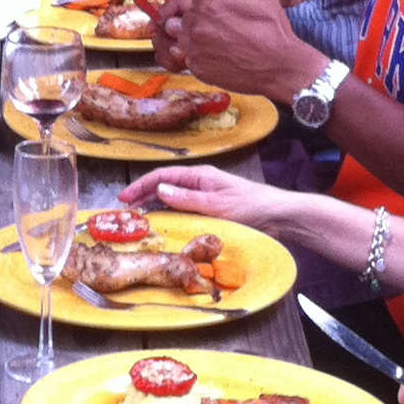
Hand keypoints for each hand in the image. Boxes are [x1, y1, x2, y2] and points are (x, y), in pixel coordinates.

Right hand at [119, 161, 282, 229]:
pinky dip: (171, 217)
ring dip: (155, 208)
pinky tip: (165, 227)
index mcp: (200, 176)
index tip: (124, 198)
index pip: (162, 176)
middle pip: (164, 187)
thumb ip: (188, 199)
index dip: (141, 186)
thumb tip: (159, 191)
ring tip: (139, 220)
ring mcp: (206, 197)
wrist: (280, 216)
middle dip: (143, 197)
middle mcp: (200, 184)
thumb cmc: (252, 206)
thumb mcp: (217, 204)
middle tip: (125, 212)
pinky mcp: (212, 211)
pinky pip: (185, 211)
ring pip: (173, 200)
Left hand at [152, 0, 317, 103]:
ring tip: (211, 41)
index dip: (203, 4)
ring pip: (178, 40)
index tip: (217, 10)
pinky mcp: (197, 70)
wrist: (280, 66)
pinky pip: (184, 60)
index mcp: (207, 5)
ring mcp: (194, 51)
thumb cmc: (272, 26)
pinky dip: (193, 57)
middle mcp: (195, 27)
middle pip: (180, 19)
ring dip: (188, 38)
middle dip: (192, 20)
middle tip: (215, 26)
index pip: (191, 0)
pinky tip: (213, 56)